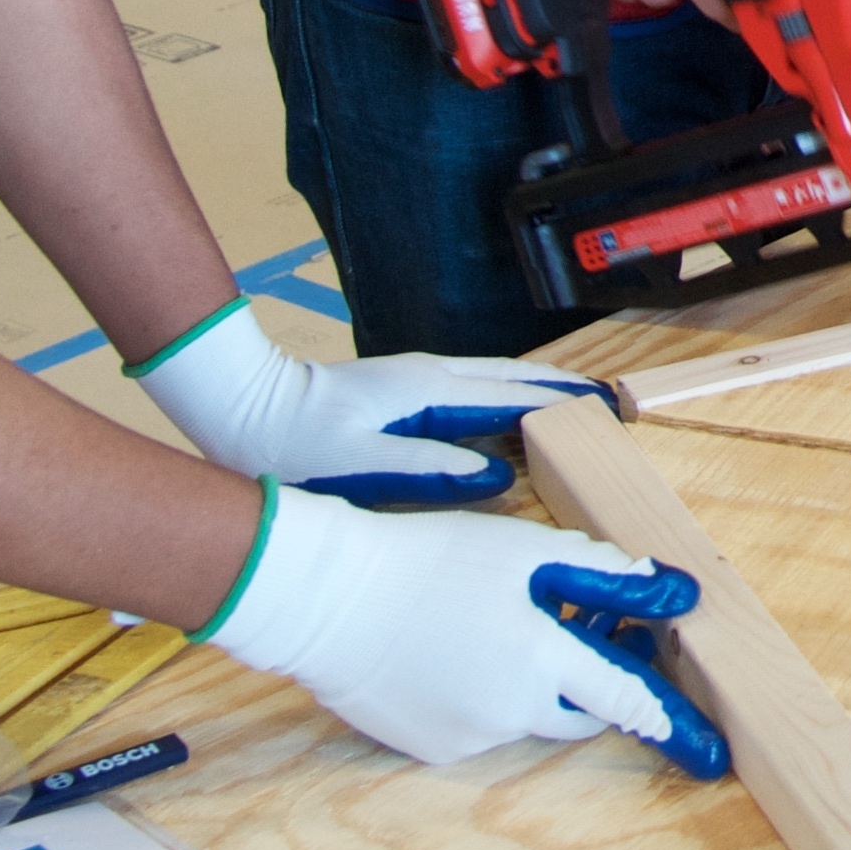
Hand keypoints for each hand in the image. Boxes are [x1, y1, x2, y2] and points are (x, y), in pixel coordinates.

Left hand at [129, 299, 589, 506]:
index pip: (512, 395)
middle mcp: (429, 374)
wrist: (243, 408)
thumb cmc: (296, 444)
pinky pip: (472, 385)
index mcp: (429, 390)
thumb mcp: (362, 466)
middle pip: (512, 376)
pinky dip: (504, 392)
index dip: (560, 404)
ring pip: (492, 376)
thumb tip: (498, 475)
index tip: (604, 411)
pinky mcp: (401, 387)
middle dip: (560, 388)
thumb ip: (431, 468)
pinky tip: (506, 408)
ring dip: (535, 387)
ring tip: (573, 400)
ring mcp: (415, 376)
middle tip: (607, 401)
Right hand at [201, 483, 726, 776]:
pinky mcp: (431, 749)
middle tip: (584, 633)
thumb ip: (604, 577)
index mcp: (542, 663)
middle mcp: (510, 714)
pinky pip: (482, 726)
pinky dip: (487, 696)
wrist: (325, 599)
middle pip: (581, 713)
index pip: (628, 701)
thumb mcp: (526, 553)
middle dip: (593, 683)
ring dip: (535, 684)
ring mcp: (468, 739)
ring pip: (529, 718)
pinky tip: (457, 650)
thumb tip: (668, 593)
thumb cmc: (430, 561)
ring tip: (501, 625)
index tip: (712, 755)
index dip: (673, 723)